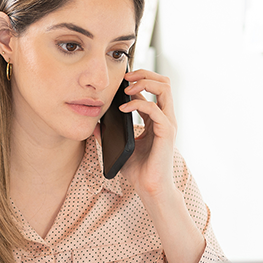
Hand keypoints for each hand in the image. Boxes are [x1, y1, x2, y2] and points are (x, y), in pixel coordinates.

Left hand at [116, 69, 177, 200]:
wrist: (150, 188)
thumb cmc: (138, 170)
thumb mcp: (121, 146)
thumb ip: (110, 134)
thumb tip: (95, 124)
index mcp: (156, 119)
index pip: (153, 89)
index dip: (138, 79)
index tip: (121, 79)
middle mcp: (165, 118)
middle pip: (163, 82)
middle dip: (145, 73)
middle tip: (126, 75)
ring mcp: (168, 123)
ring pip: (164, 88)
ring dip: (144, 82)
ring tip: (127, 87)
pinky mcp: (166, 132)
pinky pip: (154, 108)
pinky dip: (137, 104)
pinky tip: (123, 108)